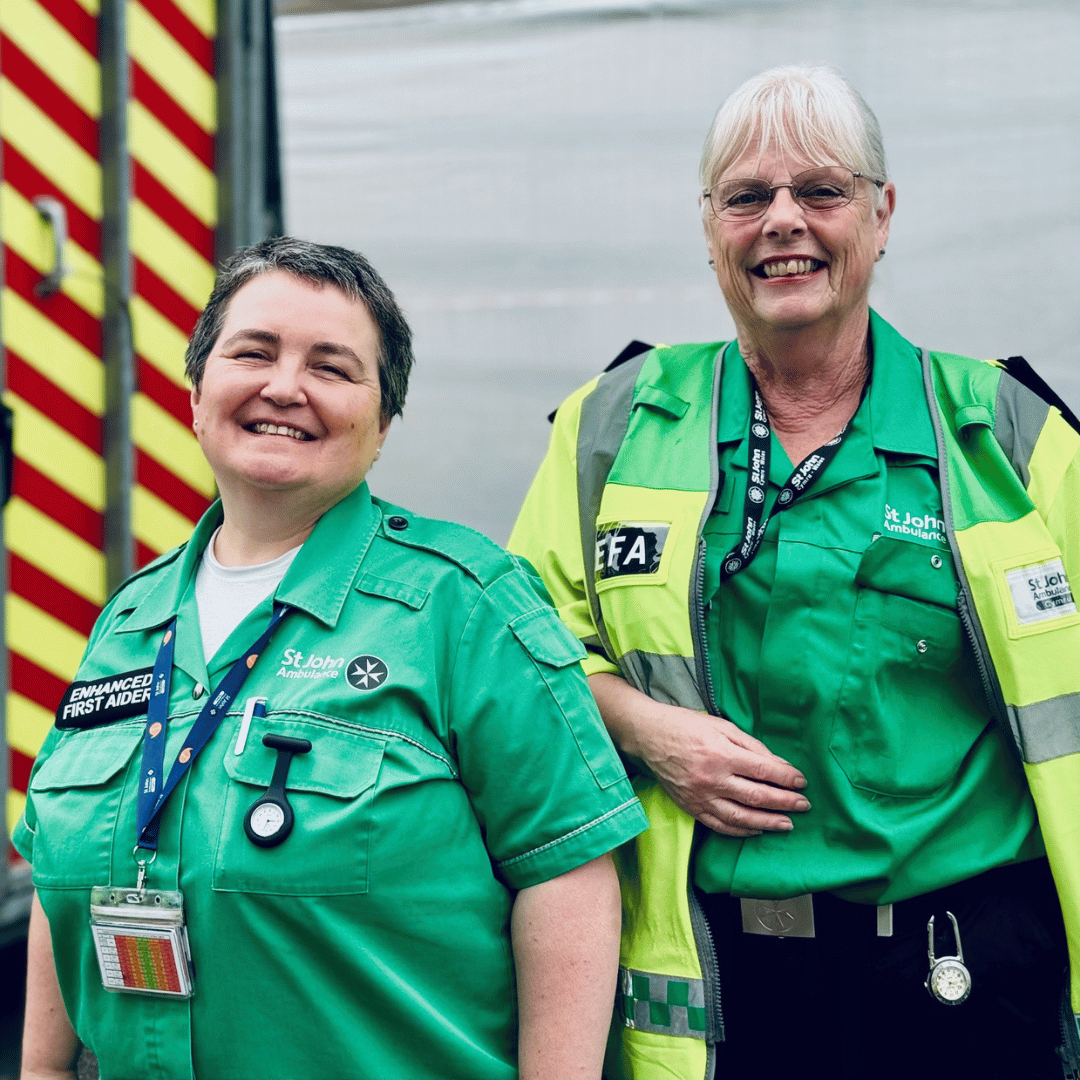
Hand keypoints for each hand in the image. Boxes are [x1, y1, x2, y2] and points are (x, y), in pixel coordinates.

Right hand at [588, 674, 808, 836]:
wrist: (649, 736)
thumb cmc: (686, 726)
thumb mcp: (721, 726)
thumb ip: (751, 746)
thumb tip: (779, 764)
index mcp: (721, 754)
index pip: (764, 771)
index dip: (786, 778)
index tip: (802, 782)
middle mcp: (712, 779)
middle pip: (757, 796)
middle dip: (785, 802)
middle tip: (803, 805)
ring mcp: (700, 796)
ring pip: (741, 817)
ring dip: (768, 822)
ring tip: (787, 824)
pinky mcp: (690, 807)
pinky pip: (719, 825)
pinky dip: (740, 830)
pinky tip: (756, 829)